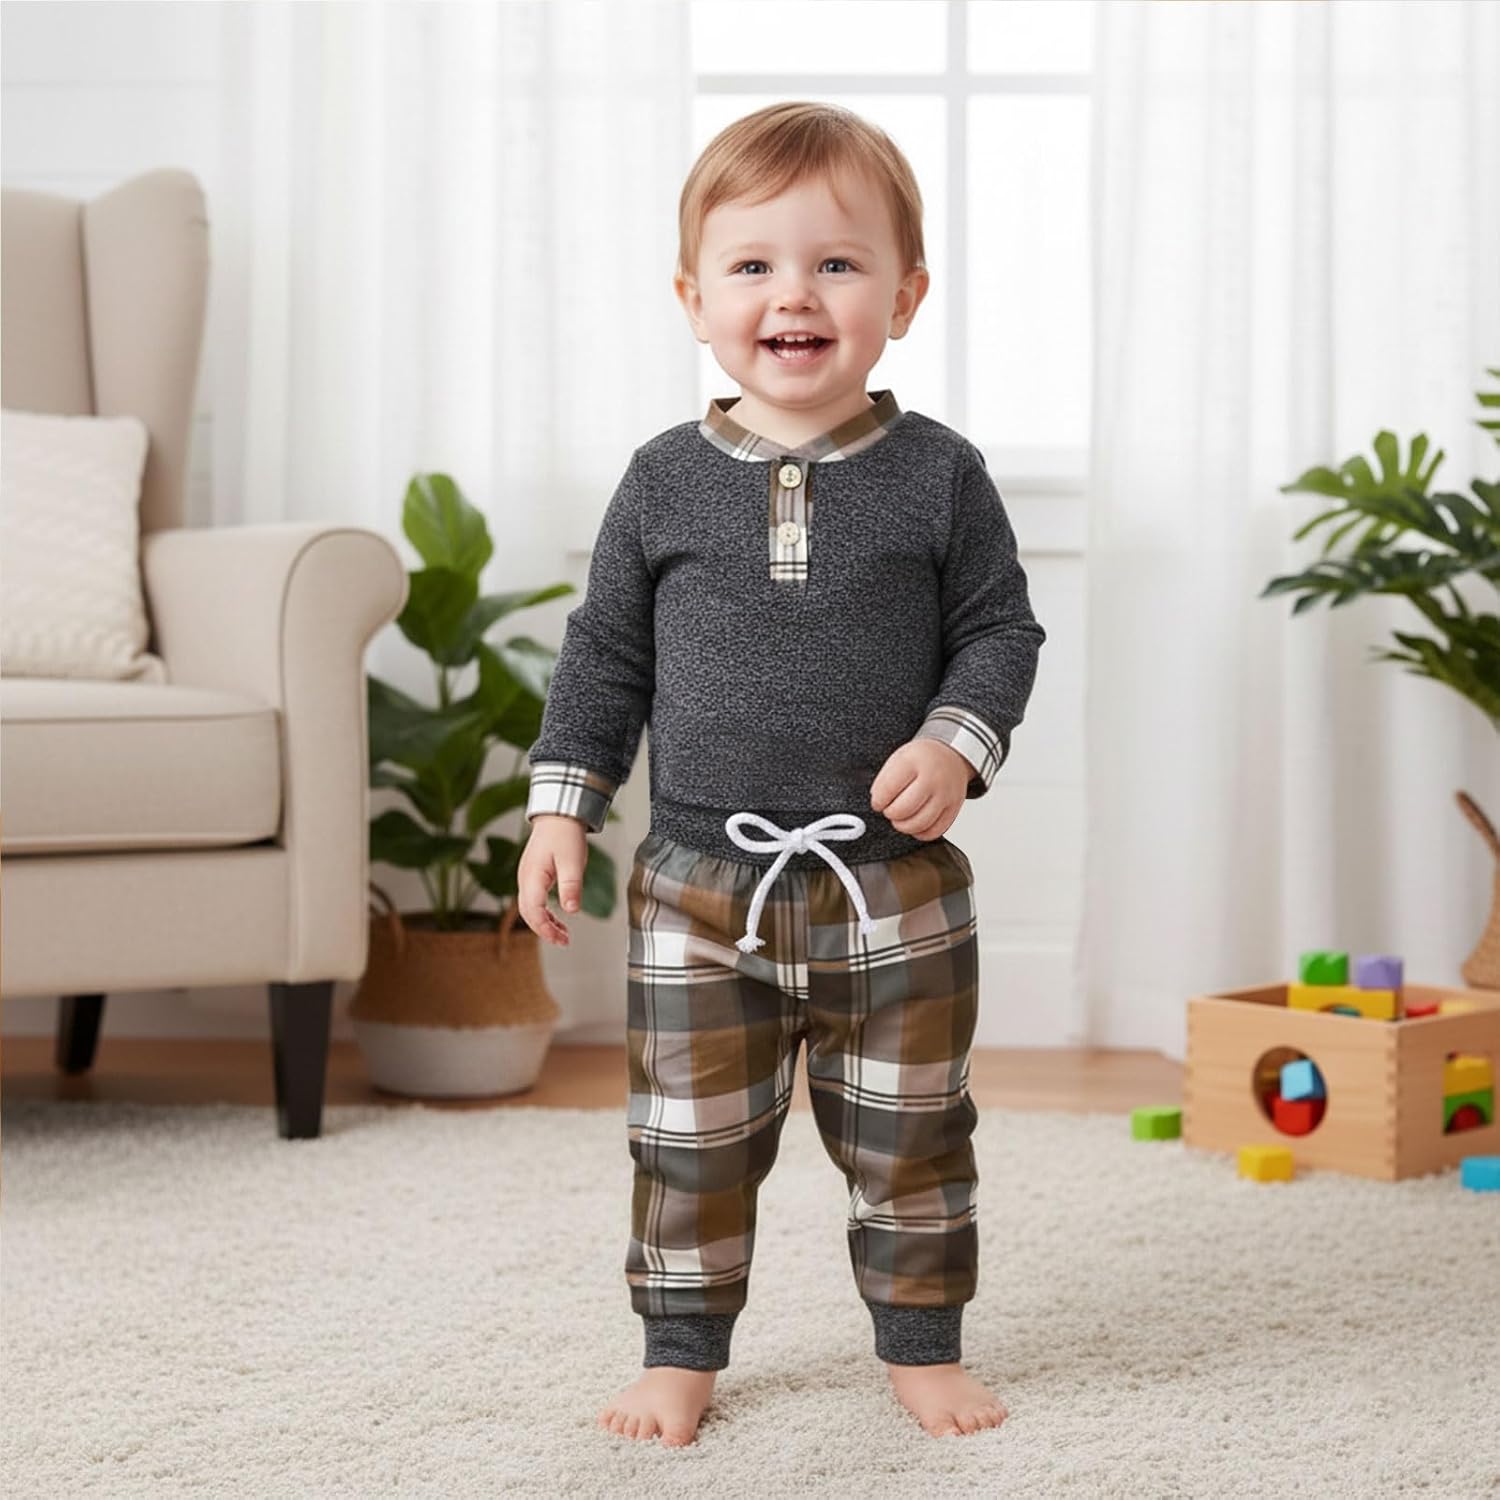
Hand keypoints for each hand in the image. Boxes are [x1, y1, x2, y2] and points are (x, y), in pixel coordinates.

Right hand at [517, 814, 587, 945]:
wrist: (559, 815)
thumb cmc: (565, 834)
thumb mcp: (573, 861)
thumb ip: (571, 886)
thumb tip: (571, 910)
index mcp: (532, 877)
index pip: (533, 911)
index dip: (545, 928)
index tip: (560, 938)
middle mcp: (525, 879)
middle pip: (528, 914)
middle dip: (545, 931)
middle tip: (563, 941)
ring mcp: (527, 878)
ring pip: (530, 909)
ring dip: (544, 924)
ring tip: (562, 935)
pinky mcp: (533, 877)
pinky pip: (534, 901)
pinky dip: (544, 914)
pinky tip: (557, 920)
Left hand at [869, 738, 971, 839]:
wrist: (951, 756)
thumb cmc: (921, 759)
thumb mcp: (899, 758)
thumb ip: (885, 781)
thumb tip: (878, 804)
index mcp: (914, 761)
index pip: (888, 789)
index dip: (878, 801)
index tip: (877, 803)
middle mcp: (933, 778)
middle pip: (903, 809)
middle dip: (890, 813)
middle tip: (889, 810)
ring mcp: (946, 794)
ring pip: (919, 824)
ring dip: (903, 826)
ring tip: (900, 818)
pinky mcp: (954, 808)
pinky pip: (934, 831)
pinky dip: (920, 833)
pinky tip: (915, 824)